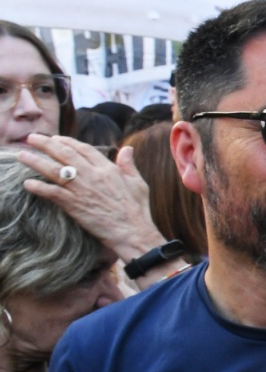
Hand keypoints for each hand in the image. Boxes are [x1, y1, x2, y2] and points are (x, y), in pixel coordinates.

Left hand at [18, 136, 171, 275]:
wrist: (132, 232)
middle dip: (45, 144)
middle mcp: (92, 175)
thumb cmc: (137, 209)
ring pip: (53, 170)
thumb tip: (127, 149)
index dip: (68, 141)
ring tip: (22, 155)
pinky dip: (38, 187)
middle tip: (32, 138)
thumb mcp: (138, 183)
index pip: (83, 149)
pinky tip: (27, 184)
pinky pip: (52, 192)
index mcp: (107, 169)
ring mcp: (81, 190)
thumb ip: (129, 165)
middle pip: (64, 154)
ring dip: (35, 161)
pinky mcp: (74, 205)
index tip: (56, 138)